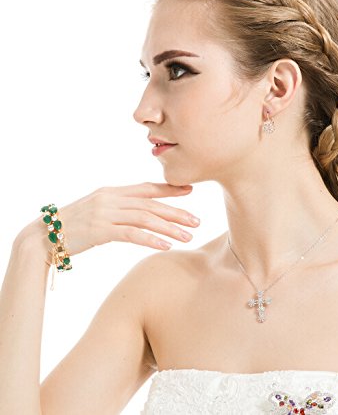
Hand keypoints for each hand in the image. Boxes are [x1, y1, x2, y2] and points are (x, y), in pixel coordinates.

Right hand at [21, 182, 199, 256]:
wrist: (44, 235)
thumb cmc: (74, 224)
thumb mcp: (99, 208)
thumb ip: (120, 206)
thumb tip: (142, 211)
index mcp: (113, 191)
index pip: (147, 188)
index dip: (169, 190)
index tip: (190, 191)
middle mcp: (111, 199)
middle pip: (151, 204)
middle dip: (176, 212)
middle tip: (197, 221)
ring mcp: (105, 213)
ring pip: (145, 218)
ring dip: (169, 228)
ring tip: (188, 236)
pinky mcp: (100, 230)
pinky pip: (131, 234)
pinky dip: (150, 239)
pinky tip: (166, 245)